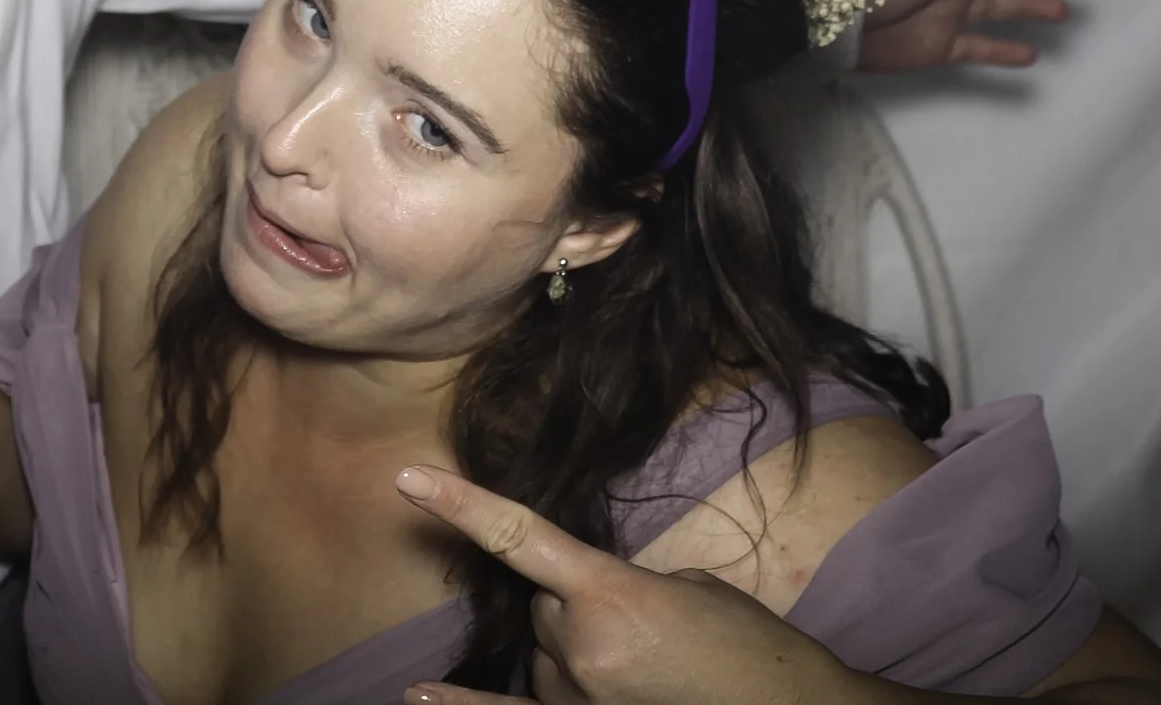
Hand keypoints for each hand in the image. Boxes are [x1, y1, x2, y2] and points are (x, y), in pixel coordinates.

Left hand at [396, 464, 857, 704]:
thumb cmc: (752, 648)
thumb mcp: (690, 591)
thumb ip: (620, 587)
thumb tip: (584, 601)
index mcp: (613, 595)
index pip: (520, 537)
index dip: (462, 504)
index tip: (409, 479)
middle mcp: (581, 650)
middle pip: (544, 607)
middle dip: (576, 606)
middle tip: (643, 627)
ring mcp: (579, 701)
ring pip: (545, 657)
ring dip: (575, 653)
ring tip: (645, 669)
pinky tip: (418, 697)